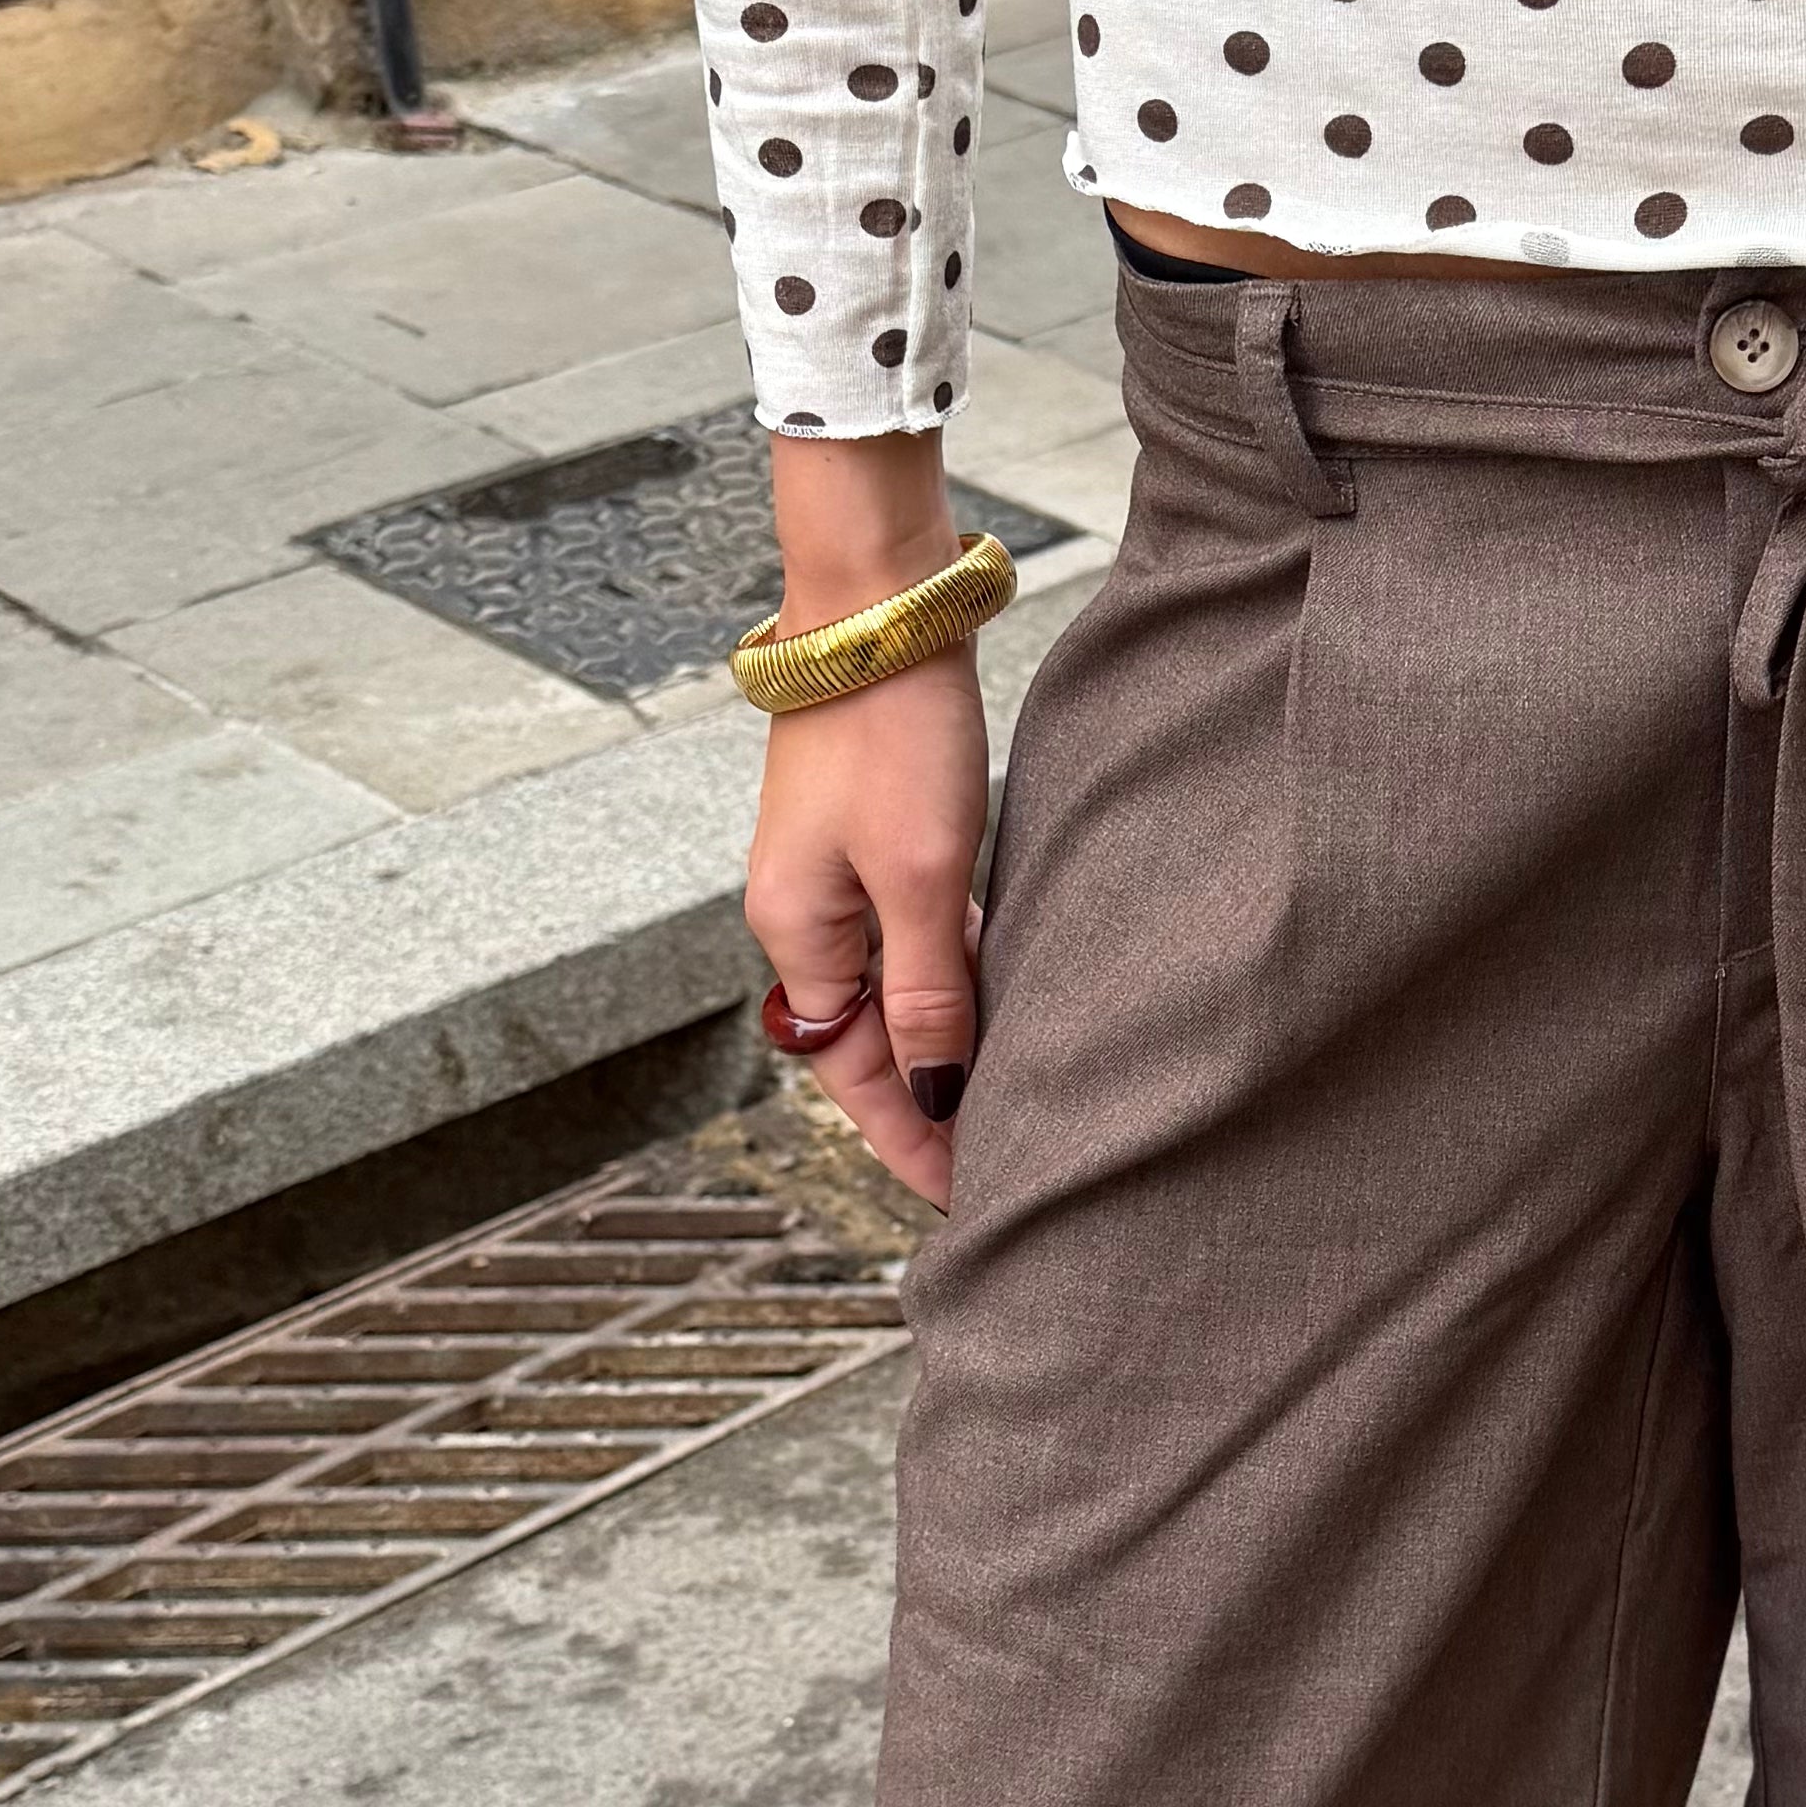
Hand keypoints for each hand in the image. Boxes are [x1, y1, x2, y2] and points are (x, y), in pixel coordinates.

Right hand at [751, 432, 989, 1205]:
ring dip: (944, 1044)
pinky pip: (910, 937)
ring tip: (1008, 1100)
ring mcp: (834, 876)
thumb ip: (932, 991)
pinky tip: (1002, 998)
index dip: (912, 1142)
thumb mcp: (924, 878)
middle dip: (928, 1107)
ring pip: (895, 989)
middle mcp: (803, 915)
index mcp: (797, 935)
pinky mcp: (870, 837)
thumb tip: (937, 1096)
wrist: (878, 606)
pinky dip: (952, 978)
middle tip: (1000, 1166)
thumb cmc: (896, 734)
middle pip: (870, 1042)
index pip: (857, 1076)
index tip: (966, 1200)